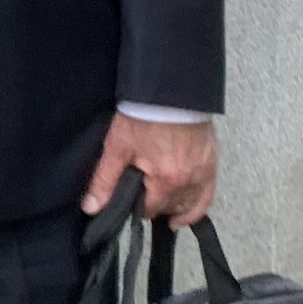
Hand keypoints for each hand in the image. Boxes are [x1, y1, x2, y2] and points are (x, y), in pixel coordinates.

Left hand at [82, 114, 215, 226]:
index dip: (138, 208)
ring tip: (166, 213)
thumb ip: (105, 181)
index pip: (150, 211)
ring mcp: (203, 172)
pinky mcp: (211, 161)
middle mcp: (189, 181)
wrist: (169, 90)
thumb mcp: (117, 148)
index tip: (131, 201)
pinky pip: (209, 193)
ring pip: (192, 204)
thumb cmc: (144, 115)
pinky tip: (188, 210)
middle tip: (144, 198)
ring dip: (178, 209)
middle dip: (157, 206)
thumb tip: (91, 207)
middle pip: (171, 208)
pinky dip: (198, 204)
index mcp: (166, 181)